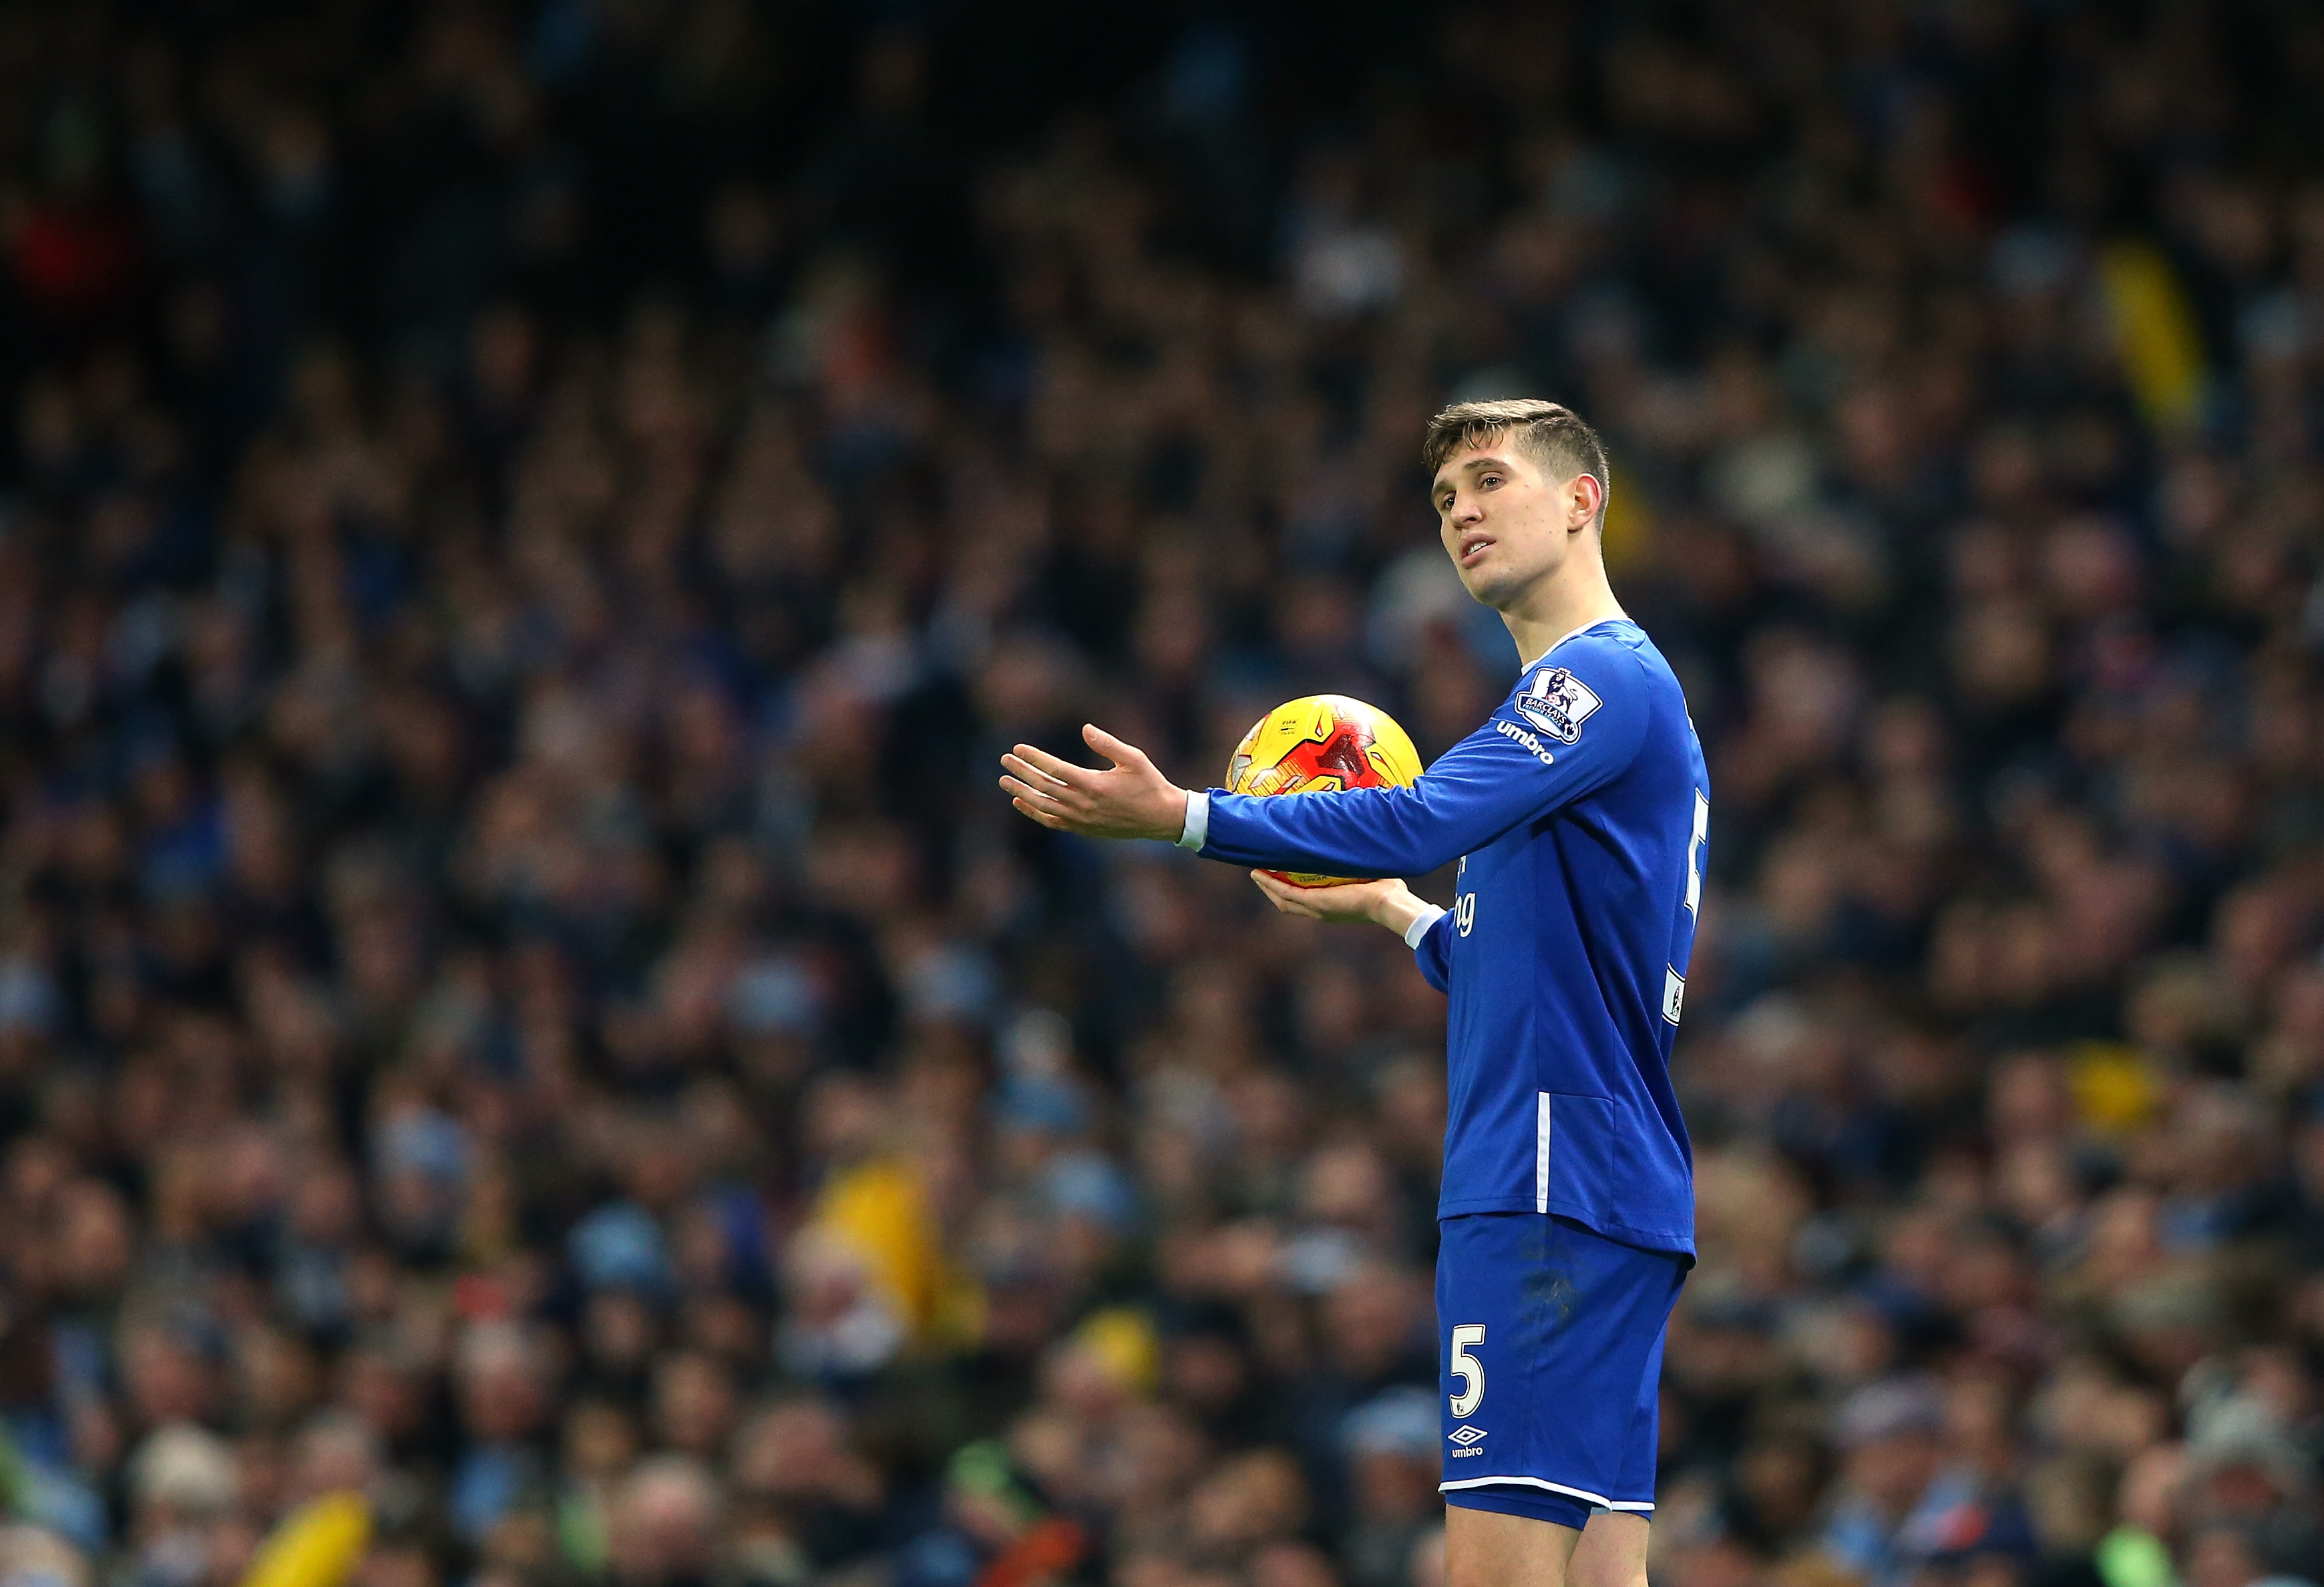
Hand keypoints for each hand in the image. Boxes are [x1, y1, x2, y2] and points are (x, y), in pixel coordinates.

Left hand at [1000, 725, 1188, 841]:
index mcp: (1095, 784)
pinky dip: (1034, 813)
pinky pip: (1052, 821)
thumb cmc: (1149, 784)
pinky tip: (1020, 802)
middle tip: (1004, 760)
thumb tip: (1085, 728)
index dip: (1034, 758)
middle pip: (1043, 787)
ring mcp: (1082, 819)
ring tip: (1004, 781)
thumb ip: (1108, 743)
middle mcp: (1084, 804)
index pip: (1055, 769)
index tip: (1018, 749)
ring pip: (1043, 806)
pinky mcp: (1083, 829)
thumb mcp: (1134, 758)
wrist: (1161, 818)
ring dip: (1022, 792)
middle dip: (1021, 772)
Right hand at [1250, 871, 1430, 937]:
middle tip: (1260, 874)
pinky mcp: (1315, 902)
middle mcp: (1320, 911)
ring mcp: (1316, 908)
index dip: (1290, 890)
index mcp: (1332, 907)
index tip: (1281, 876)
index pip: (1304, 900)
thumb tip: (1362, 839)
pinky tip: (1260, 873)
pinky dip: (1271, 884)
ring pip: (1282, 898)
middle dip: (1271, 889)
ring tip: (1255, 872)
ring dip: (1266, 886)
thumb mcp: (1368, 873)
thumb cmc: (1388, 889)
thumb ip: (1360, 862)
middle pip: (1287, 903)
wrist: (1390, 902)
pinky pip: (1285, 892)